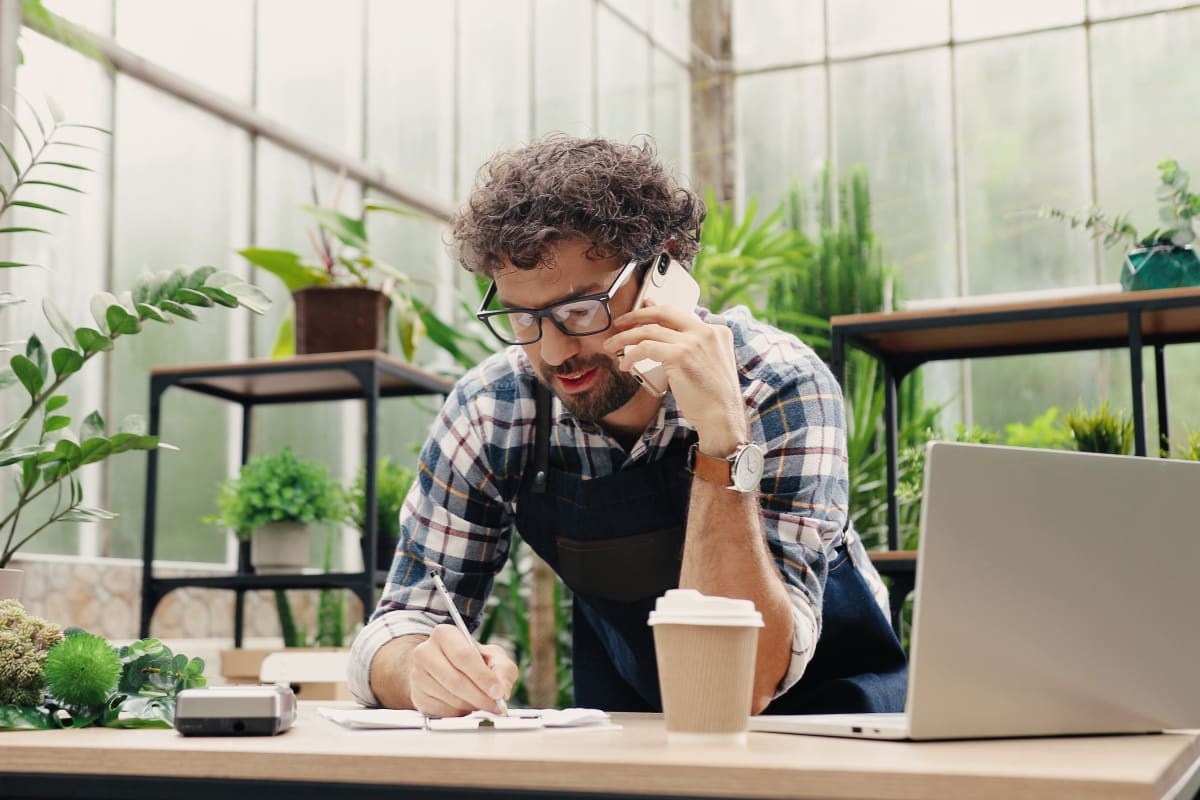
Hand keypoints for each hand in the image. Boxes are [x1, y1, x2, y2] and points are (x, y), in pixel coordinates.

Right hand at [408, 624, 518, 716]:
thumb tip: (501, 691)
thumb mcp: (492, 656)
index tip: (498, 692)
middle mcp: (425, 652)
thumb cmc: (471, 660)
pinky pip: (443, 711)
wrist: (443, 668)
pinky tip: (465, 704)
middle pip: (456, 680)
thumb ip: (503, 669)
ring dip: (472, 705)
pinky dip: (460, 712)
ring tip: (481, 701)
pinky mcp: (417, 696)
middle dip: (480, 696)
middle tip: (496, 705)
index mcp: (444, 634)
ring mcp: (417, 675)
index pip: (464, 656)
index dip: (483, 677)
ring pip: (451, 698)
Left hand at [604, 302, 747, 451]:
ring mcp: (694, 342)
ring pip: (649, 330)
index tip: (639, 312)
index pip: (678, 315)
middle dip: (636, 315)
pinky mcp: (681, 355)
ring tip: (611, 346)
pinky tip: (625, 365)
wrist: (722, 417)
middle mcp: (706, 332)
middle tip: (619, 323)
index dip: (654, 312)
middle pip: (664, 313)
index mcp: (716, 331)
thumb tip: (662, 334)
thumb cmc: (712, 398)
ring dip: (625, 337)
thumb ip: (690, 348)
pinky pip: (646, 348)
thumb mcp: (707, 365)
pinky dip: (631, 355)